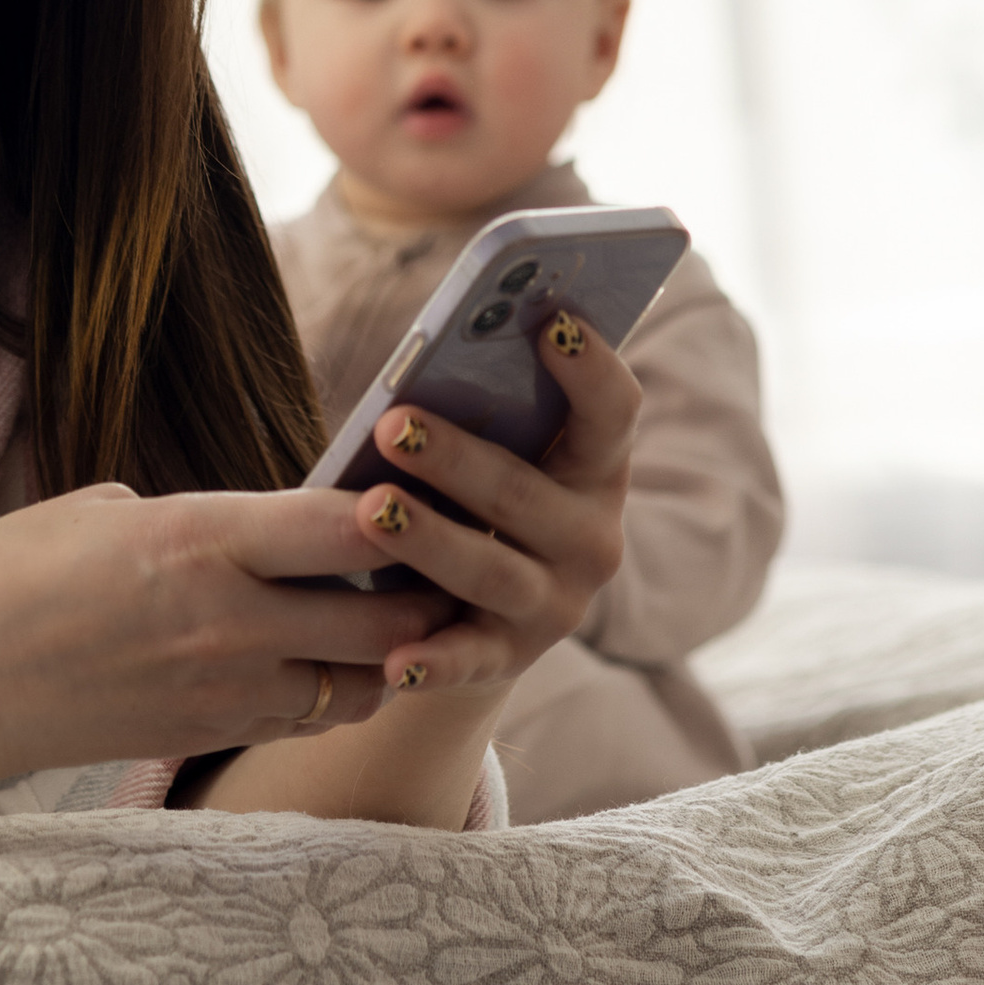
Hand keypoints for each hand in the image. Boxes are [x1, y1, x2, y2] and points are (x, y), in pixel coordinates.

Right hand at [0, 479, 453, 860]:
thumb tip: (248, 521)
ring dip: (392, 649)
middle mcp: (227, 622)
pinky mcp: (205, 735)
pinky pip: (307, 718)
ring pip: (361, 682)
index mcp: (198, 540)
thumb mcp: (96, 509)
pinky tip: (334, 656)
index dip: (405, 503)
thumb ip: (191, 514)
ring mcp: (221, 690)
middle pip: (382, 617)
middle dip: (430, 588)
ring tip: (402, 609)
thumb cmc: (5, 577)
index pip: (340, 523)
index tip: (439, 479)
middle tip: (456, 553)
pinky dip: (337, 690)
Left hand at [344, 307, 636, 705]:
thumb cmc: (478, 491)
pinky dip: (432, 661)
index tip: (551, 322)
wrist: (484, 608)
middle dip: (456, 458)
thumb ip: (482, 405)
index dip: (590, 367)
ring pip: (490, 570)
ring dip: (429, 539)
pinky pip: (468, 660)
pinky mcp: (508, 659)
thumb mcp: (498, 447)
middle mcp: (592, 539)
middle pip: (525, 493)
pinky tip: (393, 659)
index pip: (613, 411)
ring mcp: (555, 604)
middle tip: (393, 424)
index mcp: (597, 467)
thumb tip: (430, 353)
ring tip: (370, 509)